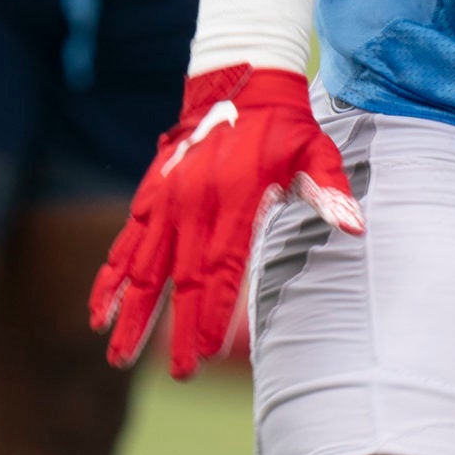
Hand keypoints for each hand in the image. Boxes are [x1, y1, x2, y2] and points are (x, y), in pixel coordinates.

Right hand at [91, 65, 362, 377]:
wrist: (238, 81)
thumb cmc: (283, 126)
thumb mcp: (315, 151)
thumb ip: (330, 191)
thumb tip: (356, 227)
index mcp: (236, 198)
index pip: (221, 268)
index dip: (213, 312)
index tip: (206, 351)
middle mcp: (195, 203)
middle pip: (181, 279)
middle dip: (177, 330)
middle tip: (178, 374)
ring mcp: (166, 200)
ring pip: (141, 267)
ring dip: (131, 314)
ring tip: (117, 358)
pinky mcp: (148, 195)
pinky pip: (123, 245)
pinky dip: (109, 279)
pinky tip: (98, 313)